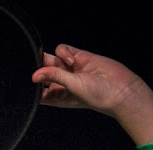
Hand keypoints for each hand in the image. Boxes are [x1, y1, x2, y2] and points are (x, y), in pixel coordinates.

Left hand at [31, 44, 152, 143]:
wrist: (120, 88)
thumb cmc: (97, 96)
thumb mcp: (72, 87)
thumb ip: (54, 77)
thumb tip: (35, 75)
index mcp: (56, 96)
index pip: (37, 91)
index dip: (32, 85)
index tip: (32, 79)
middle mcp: (61, 83)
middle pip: (42, 72)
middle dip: (39, 67)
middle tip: (40, 64)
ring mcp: (69, 69)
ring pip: (51, 59)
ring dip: (55, 59)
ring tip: (68, 65)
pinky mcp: (78, 57)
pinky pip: (64, 50)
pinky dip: (65, 52)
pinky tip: (73, 60)